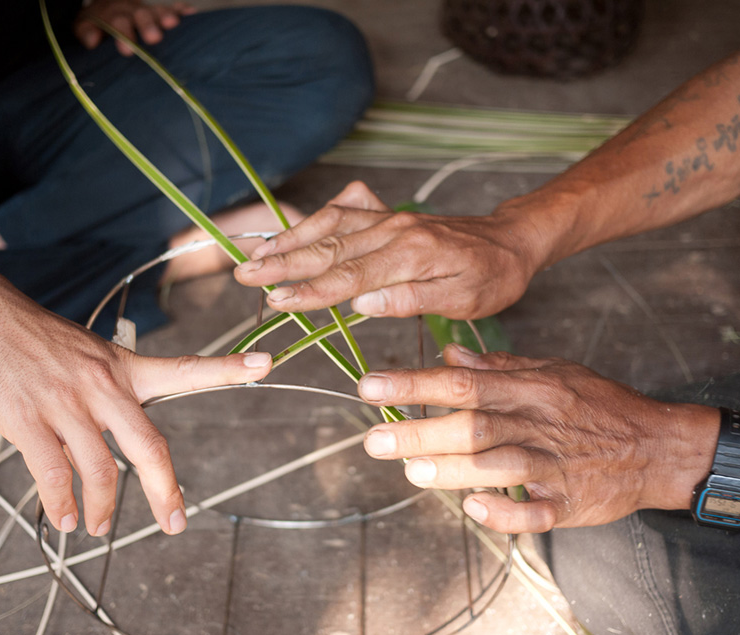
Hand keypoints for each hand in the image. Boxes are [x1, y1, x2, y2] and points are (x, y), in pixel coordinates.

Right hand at [0, 262, 269, 536]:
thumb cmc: (39, 339)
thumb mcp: (90, 357)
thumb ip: (109, 402)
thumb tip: (106, 458)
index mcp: (125, 368)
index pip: (186, 368)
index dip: (229, 368)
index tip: (267, 364)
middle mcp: (104, 386)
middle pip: (149, 446)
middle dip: (164, 491)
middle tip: (174, 522)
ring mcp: (67, 403)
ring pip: (100, 470)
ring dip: (103, 509)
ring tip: (99, 527)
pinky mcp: (28, 419)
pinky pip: (52, 473)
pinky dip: (61, 504)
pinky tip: (64, 519)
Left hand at [74, 0, 196, 55]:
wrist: (110, 4)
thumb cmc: (99, 22)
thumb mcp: (86, 25)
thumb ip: (86, 31)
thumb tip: (91, 41)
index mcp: (114, 17)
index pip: (118, 24)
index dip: (123, 35)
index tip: (126, 50)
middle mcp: (133, 11)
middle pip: (141, 16)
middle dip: (147, 25)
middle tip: (154, 37)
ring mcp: (149, 11)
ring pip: (157, 12)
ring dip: (165, 16)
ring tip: (173, 22)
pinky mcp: (161, 10)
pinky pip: (173, 7)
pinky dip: (181, 9)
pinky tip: (190, 12)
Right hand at [234, 181, 541, 319]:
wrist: (511, 240)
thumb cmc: (491, 278)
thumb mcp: (463, 299)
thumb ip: (412, 299)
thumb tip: (363, 304)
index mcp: (412, 254)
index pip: (350, 275)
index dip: (310, 290)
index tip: (276, 299)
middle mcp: (394, 229)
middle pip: (329, 246)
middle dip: (283, 261)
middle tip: (244, 273)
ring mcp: (389, 217)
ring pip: (330, 224)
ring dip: (291, 239)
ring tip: (257, 253)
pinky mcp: (388, 213)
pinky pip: (346, 210)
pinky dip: (317, 218)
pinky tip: (299, 228)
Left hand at [356, 344, 717, 532]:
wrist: (657, 444)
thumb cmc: (595, 404)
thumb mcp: (550, 370)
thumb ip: (497, 366)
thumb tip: (448, 354)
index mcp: (528, 389)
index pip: (462, 383)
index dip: (414, 384)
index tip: (369, 388)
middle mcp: (537, 424)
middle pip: (473, 427)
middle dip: (421, 433)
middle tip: (374, 441)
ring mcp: (555, 465)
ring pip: (499, 468)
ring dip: (453, 471)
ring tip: (412, 472)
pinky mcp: (571, 502)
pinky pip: (537, 512)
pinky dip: (507, 513)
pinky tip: (474, 509)